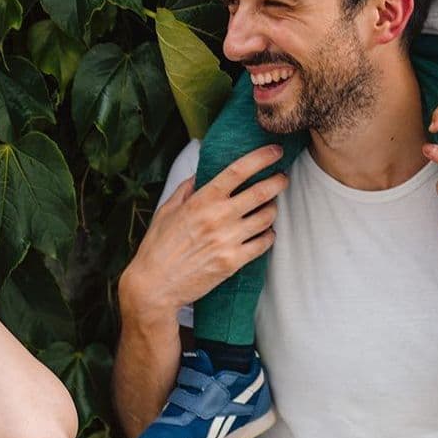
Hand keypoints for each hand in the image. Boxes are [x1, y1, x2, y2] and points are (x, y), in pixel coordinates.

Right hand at [122, 146, 287, 315]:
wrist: (155, 286)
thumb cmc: (157, 247)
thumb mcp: (166, 210)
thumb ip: (186, 189)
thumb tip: (202, 173)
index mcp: (201, 201)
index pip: (238, 171)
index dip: (261, 158)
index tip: (275, 151)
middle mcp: (218, 217)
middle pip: (261, 192)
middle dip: (278, 181)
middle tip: (282, 178)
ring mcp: (228, 240)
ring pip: (266, 218)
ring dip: (272, 209)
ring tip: (269, 207)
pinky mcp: (234, 262)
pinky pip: (264, 243)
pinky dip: (268, 235)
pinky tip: (264, 233)